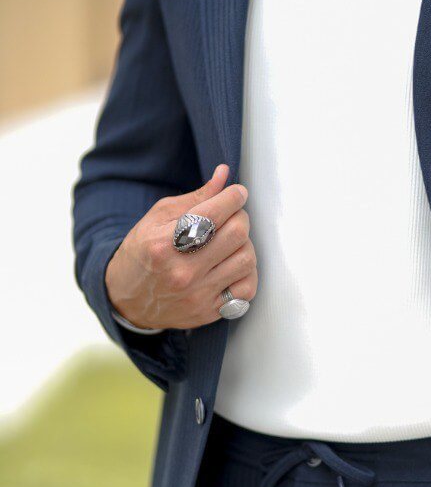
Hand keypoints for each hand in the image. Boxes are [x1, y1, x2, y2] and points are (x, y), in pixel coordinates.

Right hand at [104, 164, 257, 330]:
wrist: (127, 299)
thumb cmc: (143, 253)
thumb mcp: (158, 217)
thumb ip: (196, 197)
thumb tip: (224, 175)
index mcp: (165, 242)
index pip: (216, 212)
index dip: (234, 196)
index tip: (237, 194)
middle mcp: (183, 271)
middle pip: (237, 233)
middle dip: (241, 218)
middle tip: (232, 217)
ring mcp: (198, 294)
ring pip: (247, 259)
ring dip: (245, 245)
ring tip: (230, 242)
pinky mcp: (209, 311)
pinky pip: (247, 289)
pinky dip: (247, 273)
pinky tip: (233, 265)